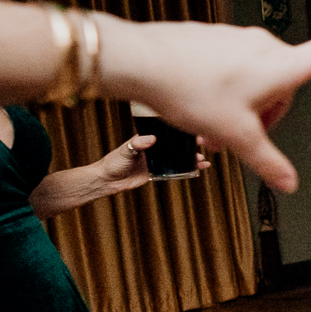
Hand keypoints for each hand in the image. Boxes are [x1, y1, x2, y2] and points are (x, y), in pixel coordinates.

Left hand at [95, 134, 211, 191]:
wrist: (107, 180)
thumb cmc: (113, 161)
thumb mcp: (126, 150)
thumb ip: (138, 143)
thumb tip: (153, 138)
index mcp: (147, 139)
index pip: (167, 133)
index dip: (180, 131)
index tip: (192, 131)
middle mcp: (154, 148)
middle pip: (175, 145)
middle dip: (190, 145)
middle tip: (203, 145)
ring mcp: (156, 161)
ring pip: (177, 158)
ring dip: (190, 158)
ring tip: (203, 160)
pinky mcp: (156, 173)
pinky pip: (174, 170)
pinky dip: (185, 170)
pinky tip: (196, 170)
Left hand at [97, 14, 310, 192]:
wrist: (143, 61)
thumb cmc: (189, 91)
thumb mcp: (234, 136)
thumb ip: (266, 161)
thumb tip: (289, 183)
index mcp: (281, 67)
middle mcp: (265, 46)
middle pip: (284, 85)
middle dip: (266, 113)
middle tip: (236, 134)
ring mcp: (239, 38)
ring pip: (255, 78)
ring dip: (241, 104)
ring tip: (210, 122)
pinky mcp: (216, 37)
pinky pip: (232, 66)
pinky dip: (223, 88)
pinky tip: (199, 100)